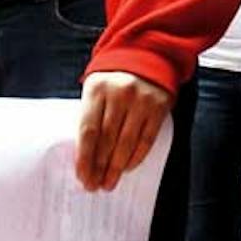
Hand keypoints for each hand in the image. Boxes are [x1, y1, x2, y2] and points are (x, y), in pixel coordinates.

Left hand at [75, 70, 171, 190]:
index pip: (88, 130)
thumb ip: (90, 114)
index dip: (84, 157)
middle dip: (98, 167)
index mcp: (98, 88)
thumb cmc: (114, 77)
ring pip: (126, 143)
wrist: (147, 54)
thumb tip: (83, 154)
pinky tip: (127, 168)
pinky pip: (146, 140)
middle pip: (107, 139)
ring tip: (109, 182)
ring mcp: (141, 100)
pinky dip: (136, 157)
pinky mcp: (159, 107)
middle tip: (94, 186)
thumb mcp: (96, 87)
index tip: (82, 176)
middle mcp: (120, 94)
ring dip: (116, 168)